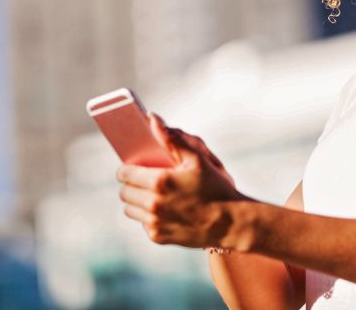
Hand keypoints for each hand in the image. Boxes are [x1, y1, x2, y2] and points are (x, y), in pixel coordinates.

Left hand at [117, 115, 246, 247]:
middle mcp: (152, 203)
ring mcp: (154, 222)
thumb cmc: (215, 187)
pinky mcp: (158, 237)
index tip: (134, 168)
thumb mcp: (196, 159)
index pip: (124, 173)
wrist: (230, 222)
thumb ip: (171, 138)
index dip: (127, 169)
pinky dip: (150, 217)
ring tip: (154, 195)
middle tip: (146, 181)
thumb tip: (152, 118)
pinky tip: (166, 210)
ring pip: (130, 209)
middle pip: (124, 192)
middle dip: (132, 185)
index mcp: (159, 181)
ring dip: (138, 201)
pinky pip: (143, 223)